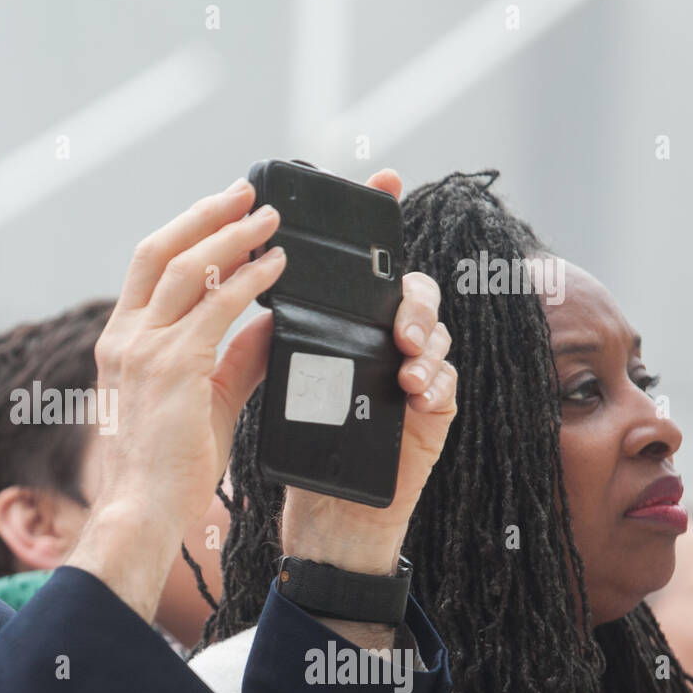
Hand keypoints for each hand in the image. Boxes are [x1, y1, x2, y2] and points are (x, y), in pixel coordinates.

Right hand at [67, 177, 285, 619]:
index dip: (186, 230)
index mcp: (121, 342)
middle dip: (206, 214)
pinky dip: (249, 281)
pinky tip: (277, 267)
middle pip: (160, 251)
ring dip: (232, 235)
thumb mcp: (202, 400)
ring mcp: (142, 350)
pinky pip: (216, 309)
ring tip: (270, 218)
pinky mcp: (171, 368)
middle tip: (248, 192)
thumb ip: (233, 357)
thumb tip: (269, 321)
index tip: (223, 209)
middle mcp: (124, 337)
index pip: (149, 267)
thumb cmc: (166, 466)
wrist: (142, 512)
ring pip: (187, 269)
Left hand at [281, 170, 457, 576]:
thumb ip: (272, 332)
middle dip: (409, 296)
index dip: (380, 222)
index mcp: (350, 326)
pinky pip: (451, 386)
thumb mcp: (281, 379)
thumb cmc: (306, 445)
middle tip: (393, 320)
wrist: (325, 516)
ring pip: (439, 331)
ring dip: (426, 339)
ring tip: (407, 361)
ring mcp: (416, 376)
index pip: (366, 267)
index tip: (386, 176)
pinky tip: (419, 390)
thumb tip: (241, 276)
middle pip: (413, 290)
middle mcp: (386, 342)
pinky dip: (438, 382)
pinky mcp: (435, 417)